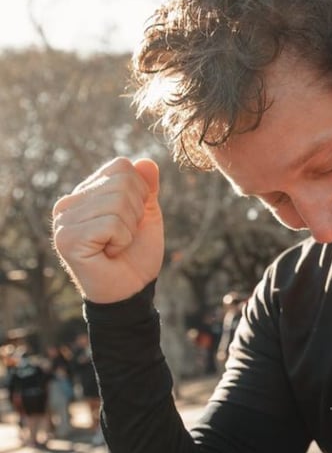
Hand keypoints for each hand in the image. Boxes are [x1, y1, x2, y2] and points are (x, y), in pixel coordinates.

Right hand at [52, 157, 164, 302]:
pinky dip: (122, 240)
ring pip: (117, 201)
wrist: (132, 292)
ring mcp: (63, 221)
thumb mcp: (146, 215)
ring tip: (116, 245)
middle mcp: (68, 203)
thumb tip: (146, 160)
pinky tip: (109, 254)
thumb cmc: (136, 255)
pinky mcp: (67, 238)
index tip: (132, 219)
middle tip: (124, 237)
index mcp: (84, 193)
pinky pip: (112, 223)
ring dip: (129, 229)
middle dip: (136, 212)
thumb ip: (146, 187)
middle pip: (122, 182)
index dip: (140, 193)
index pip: (121, 166)